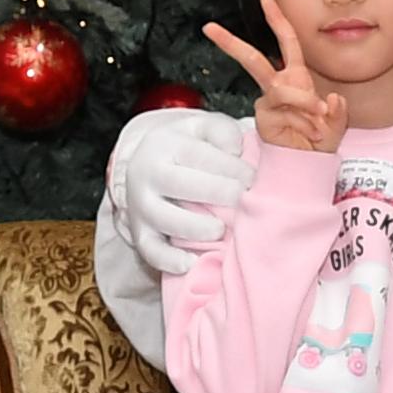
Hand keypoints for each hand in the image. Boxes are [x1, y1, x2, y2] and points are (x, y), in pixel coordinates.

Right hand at [109, 107, 256, 278]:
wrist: (150, 166)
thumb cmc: (189, 149)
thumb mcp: (204, 128)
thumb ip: (223, 132)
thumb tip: (236, 150)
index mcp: (165, 144)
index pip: (199, 155)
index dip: (229, 167)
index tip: (253, 178)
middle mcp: (147, 174)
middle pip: (179, 184)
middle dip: (216, 192)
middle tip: (242, 200)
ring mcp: (140, 205)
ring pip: (163, 219)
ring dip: (195, 227)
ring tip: (221, 230)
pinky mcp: (140, 232)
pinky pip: (149, 250)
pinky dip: (168, 260)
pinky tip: (191, 263)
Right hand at [204, 12, 345, 153]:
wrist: (308, 162)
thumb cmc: (319, 138)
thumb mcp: (337, 123)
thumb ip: (339, 112)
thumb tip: (331, 100)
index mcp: (296, 76)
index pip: (287, 41)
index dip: (277, 19)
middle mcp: (279, 84)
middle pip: (252, 59)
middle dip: (231, 43)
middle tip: (209, 28)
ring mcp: (268, 101)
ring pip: (282, 90)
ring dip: (304, 104)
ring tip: (318, 122)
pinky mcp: (263, 116)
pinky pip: (283, 112)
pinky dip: (301, 121)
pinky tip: (309, 132)